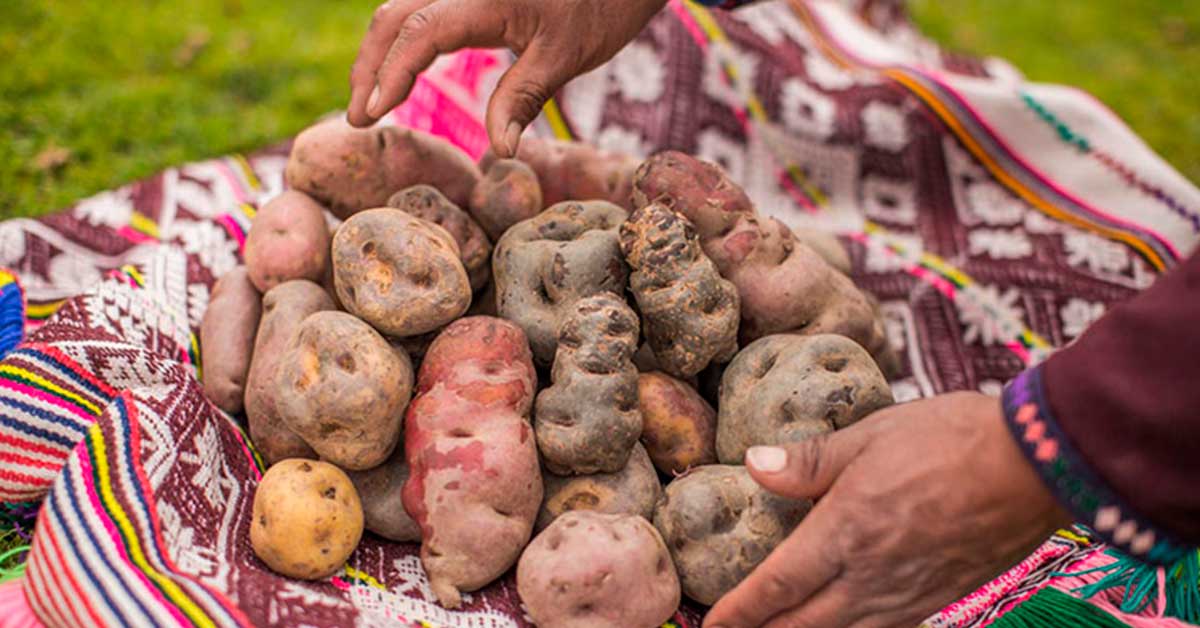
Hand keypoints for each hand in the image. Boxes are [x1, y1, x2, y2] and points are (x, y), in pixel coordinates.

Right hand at [347, 0, 668, 155]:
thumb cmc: (602, 5)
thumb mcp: (566, 56)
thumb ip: (523, 98)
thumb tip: (497, 151)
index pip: (420, 33)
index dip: (390, 73)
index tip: (372, 113)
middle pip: (394, 17)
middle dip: (369, 66)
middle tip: (359, 116)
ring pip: (402, 9)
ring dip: (381, 53)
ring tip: (372, 101)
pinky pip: (422, 10)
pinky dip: (401, 41)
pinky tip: (399, 73)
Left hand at [704, 392, 1071, 627]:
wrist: (1036, 466)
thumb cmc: (950, 440)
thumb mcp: (869, 436)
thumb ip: (808, 461)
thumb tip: (753, 464)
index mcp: (844, 532)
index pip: (776, 587)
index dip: (739, 612)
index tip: (711, 624)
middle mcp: (870, 575)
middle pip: (802, 624)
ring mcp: (908, 594)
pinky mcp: (939, 598)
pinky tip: (843, 623)